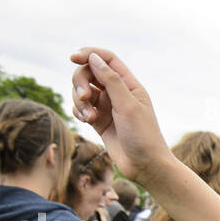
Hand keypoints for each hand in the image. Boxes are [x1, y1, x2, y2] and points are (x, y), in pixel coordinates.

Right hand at [70, 48, 173, 185]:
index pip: (107, 59)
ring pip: (82, 91)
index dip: (89, 54)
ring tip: (89, 117)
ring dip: (79, 100)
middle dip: (80, 82)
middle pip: (89, 73)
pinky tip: (87, 121)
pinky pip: (81, 108)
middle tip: (84, 98)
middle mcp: (117, 93)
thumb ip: (111, 80)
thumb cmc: (143, 136)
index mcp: (129, 85)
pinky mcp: (99, 120)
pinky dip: (79, 111)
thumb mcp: (128, 105)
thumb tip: (94, 58)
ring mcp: (107, 106)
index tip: (73, 57)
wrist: (146, 166)